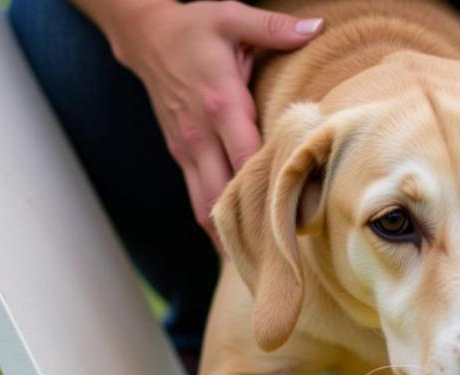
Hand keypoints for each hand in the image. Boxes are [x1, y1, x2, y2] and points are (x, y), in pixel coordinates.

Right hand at [108, 1, 322, 243]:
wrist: (143, 35)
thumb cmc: (194, 27)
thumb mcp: (231, 16)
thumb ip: (273, 27)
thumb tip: (316, 28)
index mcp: (221, 105)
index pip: (247, 159)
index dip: (267, 192)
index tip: (293, 222)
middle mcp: (201, 136)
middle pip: (224, 196)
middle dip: (250, 230)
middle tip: (279, 261)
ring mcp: (187, 151)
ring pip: (204, 208)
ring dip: (228, 238)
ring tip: (257, 266)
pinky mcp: (180, 157)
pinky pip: (196, 200)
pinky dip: (215, 226)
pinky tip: (235, 245)